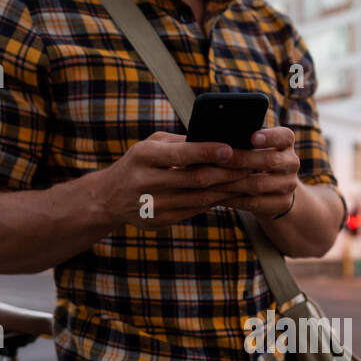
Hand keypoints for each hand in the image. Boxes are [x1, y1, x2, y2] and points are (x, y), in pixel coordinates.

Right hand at [87, 131, 253, 229]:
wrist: (109, 198)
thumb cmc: (139, 163)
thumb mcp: (150, 145)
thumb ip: (179, 142)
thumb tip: (216, 138)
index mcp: (143, 156)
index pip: (179, 155)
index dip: (206, 152)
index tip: (230, 149)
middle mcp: (145, 182)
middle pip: (195, 179)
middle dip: (226, 173)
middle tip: (251, 167)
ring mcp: (152, 205)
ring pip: (199, 198)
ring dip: (227, 190)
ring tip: (248, 180)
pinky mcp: (159, 222)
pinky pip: (194, 211)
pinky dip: (215, 202)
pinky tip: (230, 194)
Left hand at [210, 126, 300, 219]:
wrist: (274, 190)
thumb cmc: (256, 160)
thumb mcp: (255, 147)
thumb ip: (243, 141)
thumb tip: (215, 137)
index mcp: (286, 143)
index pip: (284, 136)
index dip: (270, 137)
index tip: (253, 137)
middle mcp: (291, 162)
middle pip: (269, 160)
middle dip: (241, 159)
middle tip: (217, 158)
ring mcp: (288, 185)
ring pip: (259, 183)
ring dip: (232, 182)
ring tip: (211, 179)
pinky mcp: (281, 204)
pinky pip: (254, 202)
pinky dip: (233, 199)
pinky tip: (217, 196)